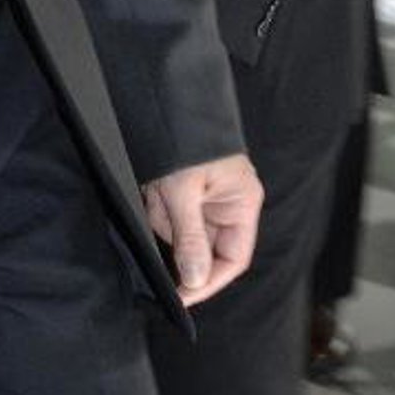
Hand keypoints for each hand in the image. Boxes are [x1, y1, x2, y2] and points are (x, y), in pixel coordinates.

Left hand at [142, 152, 262, 306]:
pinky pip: (168, 213)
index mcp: (241, 203)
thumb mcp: (184, 190)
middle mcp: (227, 204)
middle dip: (177, 240)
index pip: (234, 259)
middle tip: (160, 224)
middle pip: (203, 247)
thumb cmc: (184, 139)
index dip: (209, 282)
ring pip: (180, 231)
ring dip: (163, 217)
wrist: (164, 98)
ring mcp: (204, 197)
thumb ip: (191, 238)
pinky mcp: (182, 190)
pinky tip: (153, 189)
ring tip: (157, 191)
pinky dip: (156, 205)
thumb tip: (196, 280)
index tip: (182, 297)